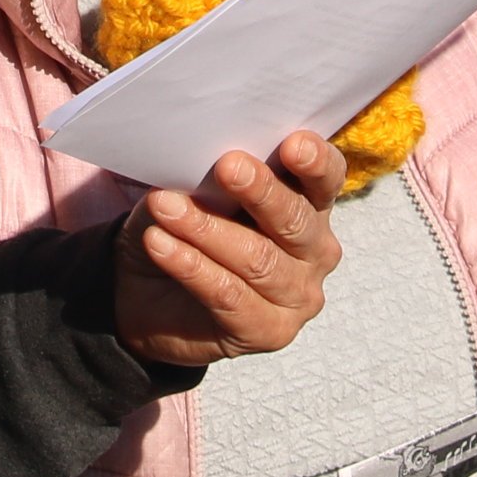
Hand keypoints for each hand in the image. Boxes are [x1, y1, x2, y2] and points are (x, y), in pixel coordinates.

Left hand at [114, 131, 346, 367]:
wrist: (149, 297)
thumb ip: (212, 177)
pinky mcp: (270, 332)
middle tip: (227, 167)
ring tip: (164, 207)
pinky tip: (159, 244)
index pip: (326, 178)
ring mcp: (298, 296)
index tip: (292, 145)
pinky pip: (229, 295)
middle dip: (261, 191)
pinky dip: (190, 266)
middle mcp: (316, 250)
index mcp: (309, 203)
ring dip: (206, 229)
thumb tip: (199, 153)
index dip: (315, 161)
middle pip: (295, 219)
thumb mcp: (197, 193)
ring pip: (257, 258)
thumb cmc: (185, 229)